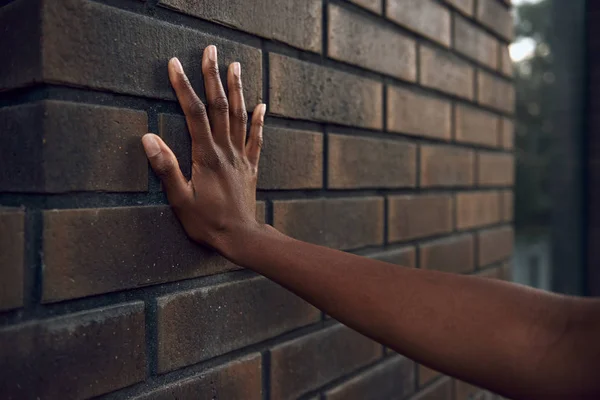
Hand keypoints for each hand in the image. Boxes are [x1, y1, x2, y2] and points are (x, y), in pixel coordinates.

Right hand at [141, 45, 265, 256]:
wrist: (241, 238)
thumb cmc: (207, 222)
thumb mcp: (180, 200)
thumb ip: (166, 168)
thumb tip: (148, 137)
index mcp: (206, 156)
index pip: (194, 113)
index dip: (184, 87)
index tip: (175, 64)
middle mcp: (226, 150)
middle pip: (219, 106)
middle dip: (212, 76)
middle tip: (210, 50)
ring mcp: (241, 157)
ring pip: (239, 116)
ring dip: (237, 89)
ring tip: (235, 65)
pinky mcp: (250, 166)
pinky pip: (256, 138)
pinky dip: (258, 120)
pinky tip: (261, 104)